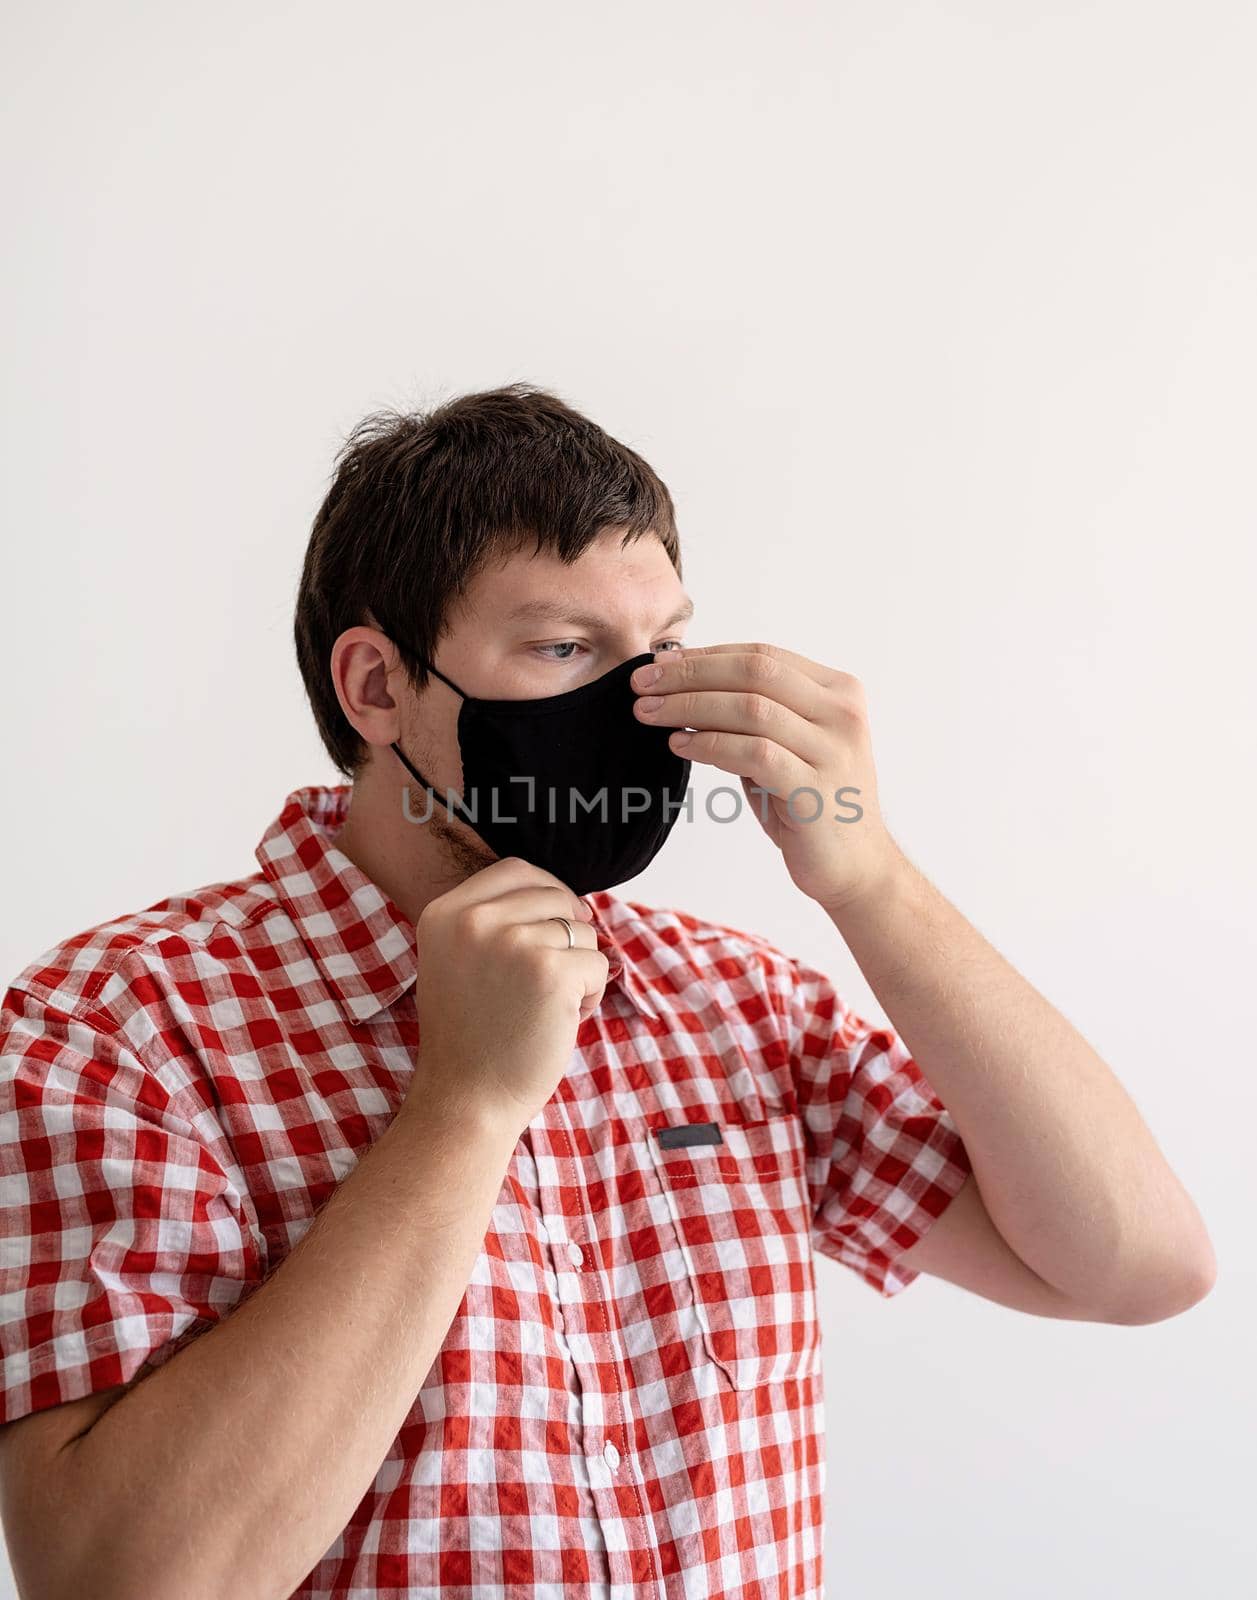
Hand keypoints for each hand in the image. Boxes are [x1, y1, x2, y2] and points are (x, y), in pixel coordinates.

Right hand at [404, 858, 608, 1136]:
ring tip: (549, 1006)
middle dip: (569, 931)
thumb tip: (559, 895)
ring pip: (582, 930)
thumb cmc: (470, 1036)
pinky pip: (599, 964)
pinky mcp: (552, 971)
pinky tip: (562, 1020)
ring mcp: (513, 943)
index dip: (548, 892)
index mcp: (446, 913)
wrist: (466, 1100)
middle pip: (555, 895)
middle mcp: (475, 920)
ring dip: (580, 967)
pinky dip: (592, 994)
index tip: (556, 923)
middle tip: (553, 977)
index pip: (517, 870)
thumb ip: (491, 922)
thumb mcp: (457, 961)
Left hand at [631, 641, 905, 914]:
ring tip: (649, 713)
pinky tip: (679, 745)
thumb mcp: (786, 745)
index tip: (658, 664)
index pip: (762, 656)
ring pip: (751, 708)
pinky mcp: (816, 789)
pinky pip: (754, 754)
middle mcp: (842, 713)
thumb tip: (681, 682)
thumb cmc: (810, 803)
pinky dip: (710, 745)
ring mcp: (833, 751)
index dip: (705, 656)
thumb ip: (751, 713)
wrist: (855, 867)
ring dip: (690, 707)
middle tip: (641, 684)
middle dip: (690, 674)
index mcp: (838, 691)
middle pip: (754, 672)